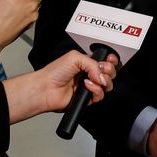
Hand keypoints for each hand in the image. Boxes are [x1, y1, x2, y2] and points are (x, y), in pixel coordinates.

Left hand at [2, 49, 117, 123]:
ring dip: (102, 81)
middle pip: (110, 73)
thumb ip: (93, 62)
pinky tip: (86, 86)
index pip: (105, 61)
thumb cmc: (54, 72)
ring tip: (90, 79)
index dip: (111, 60)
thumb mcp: (75, 57)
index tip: (110, 60)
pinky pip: (100, 96)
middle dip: (109, 71)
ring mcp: (89, 87)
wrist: (46, 89)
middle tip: (101, 70)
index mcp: (87, 62)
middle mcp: (89, 74)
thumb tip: (102, 73)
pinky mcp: (87, 99)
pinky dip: (96, 90)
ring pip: (107, 85)